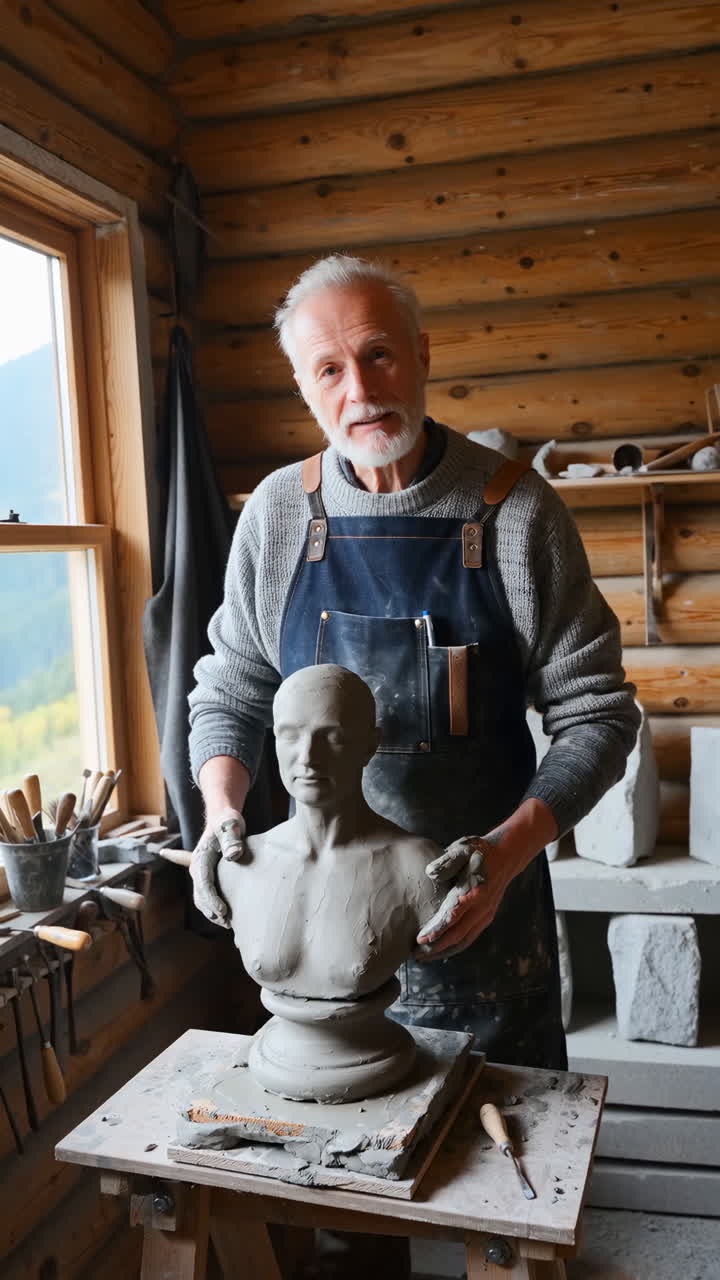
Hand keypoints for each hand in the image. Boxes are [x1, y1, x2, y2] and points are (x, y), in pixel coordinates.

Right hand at [189, 807, 246, 926]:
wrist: (223, 819)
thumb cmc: (227, 821)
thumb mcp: (230, 825)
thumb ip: (232, 838)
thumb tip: (233, 855)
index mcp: (200, 858)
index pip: (203, 883)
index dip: (212, 900)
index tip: (223, 912)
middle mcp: (197, 868)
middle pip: (201, 895)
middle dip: (212, 911)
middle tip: (228, 924)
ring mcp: (201, 874)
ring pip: (202, 899)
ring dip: (212, 913)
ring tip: (229, 924)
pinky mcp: (208, 877)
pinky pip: (207, 896)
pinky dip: (214, 908)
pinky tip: (226, 918)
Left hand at [416, 835, 507, 960]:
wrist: (506, 855)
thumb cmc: (479, 851)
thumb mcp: (462, 849)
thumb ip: (447, 861)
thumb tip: (430, 873)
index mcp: (474, 892)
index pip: (453, 916)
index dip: (436, 930)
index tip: (419, 940)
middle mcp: (481, 907)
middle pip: (457, 935)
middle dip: (436, 948)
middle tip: (415, 955)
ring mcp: (485, 914)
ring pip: (464, 940)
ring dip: (444, 951)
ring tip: (424, 956)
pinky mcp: (486, 917)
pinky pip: (470, 937)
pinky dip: (455, 946)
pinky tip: (442, 949)